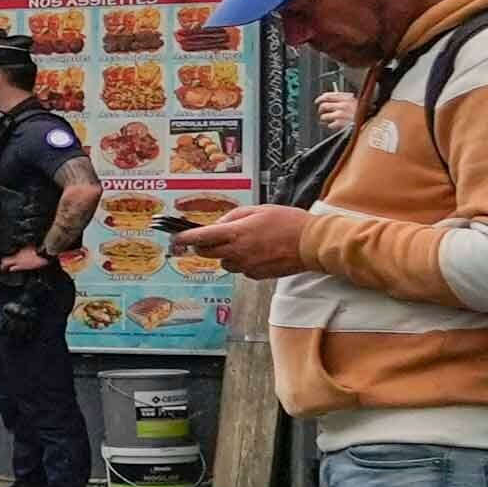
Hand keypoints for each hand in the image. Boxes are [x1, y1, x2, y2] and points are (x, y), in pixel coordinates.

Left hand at [173, 204, 310, 274]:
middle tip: (210, 238)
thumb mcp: (257, 210)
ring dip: (226, 254)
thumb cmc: (288, 223)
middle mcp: (237, 252)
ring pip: (224, 262)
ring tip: (245, 243)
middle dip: (203, 245)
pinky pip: (241, 269)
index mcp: (235, 233)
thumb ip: (233, 217)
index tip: (175, 237)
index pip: (200, 237)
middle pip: (206, 253)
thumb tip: (218, 224)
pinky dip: (243, 262)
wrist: (311, 243)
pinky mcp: (256, 276)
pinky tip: (258, 253)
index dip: (184, 238)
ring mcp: (246, 266)